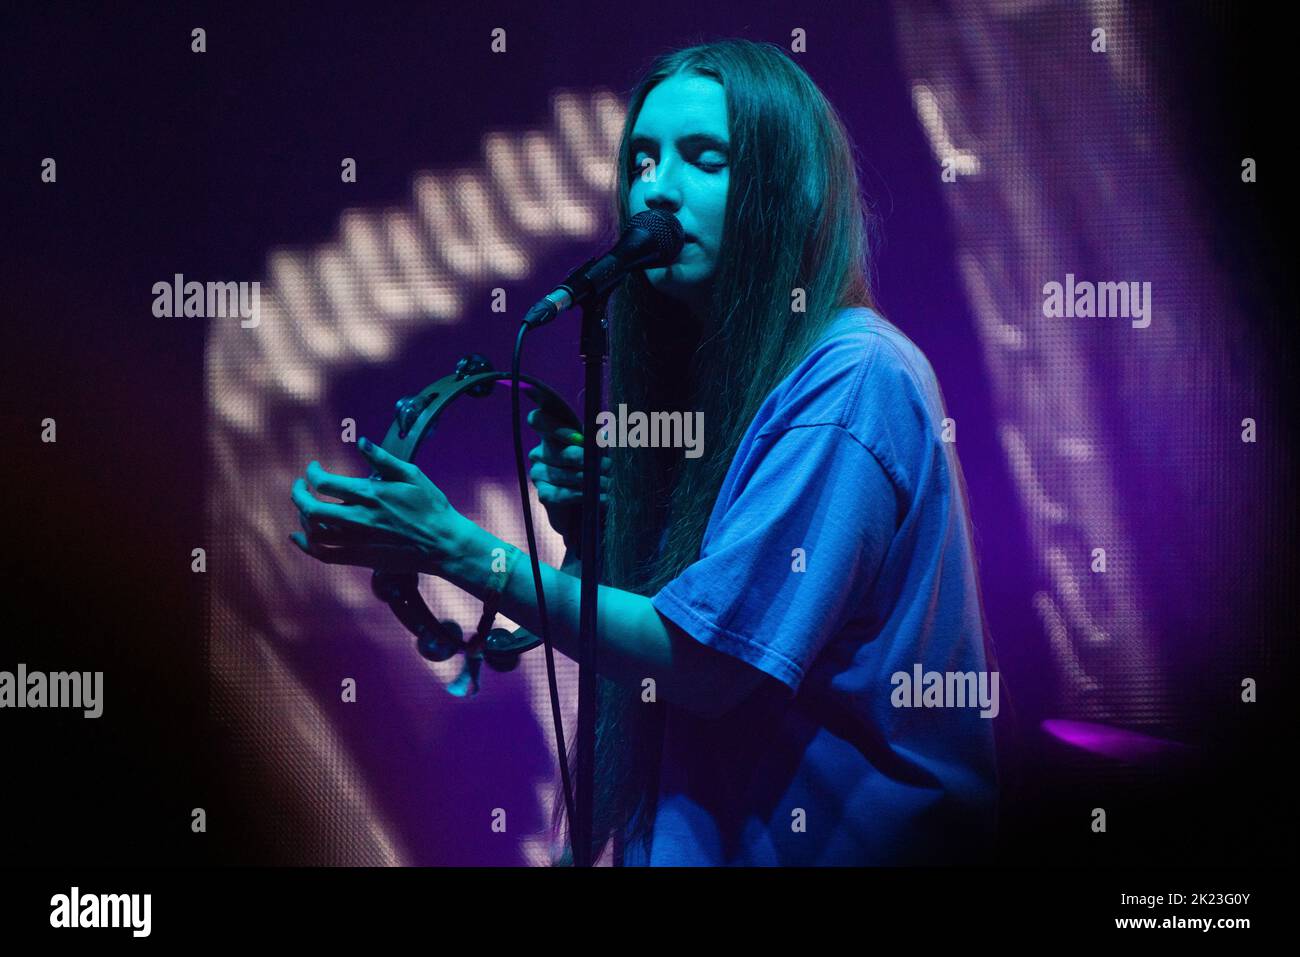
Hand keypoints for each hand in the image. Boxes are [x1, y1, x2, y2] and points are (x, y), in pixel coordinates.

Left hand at [290, 436, 466, 575]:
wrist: (444, 544)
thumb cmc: (432, 507)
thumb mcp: (413, 475)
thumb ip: (384, 458)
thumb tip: (362, 441)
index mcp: (371, 494)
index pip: (324, 483)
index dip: (312, 473)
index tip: (314, 468)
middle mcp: (360, 518)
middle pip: (311, 508)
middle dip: (298, 494)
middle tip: (300, 486)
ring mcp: (358, 540)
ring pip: (314, 532)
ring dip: (303, 518)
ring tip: (307, 509)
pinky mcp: (361, 558)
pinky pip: (324, 554)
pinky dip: (306, 545)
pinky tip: (300, 536)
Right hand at [526, 408, 610, 546]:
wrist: (595, 501)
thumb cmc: (598, 467)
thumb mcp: (600, 449)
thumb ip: (597, 439)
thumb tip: (602, 434)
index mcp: (552, 432)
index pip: (538, 419)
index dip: (555, 428)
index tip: (579, 439)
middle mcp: (541, 451)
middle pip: (556, 451)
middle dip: (583, 459)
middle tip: (607, 466)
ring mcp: (539, 473)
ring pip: (559, 474)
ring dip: (587, 479)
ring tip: (608, 483)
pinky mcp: (543, 494)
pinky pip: (559, 494)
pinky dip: (580, 495)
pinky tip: (600, 497)